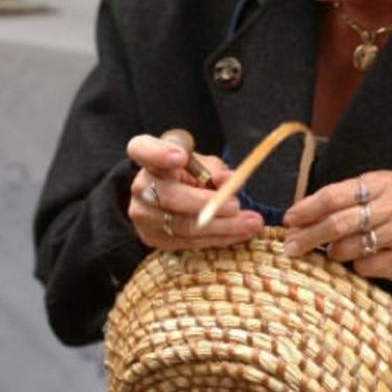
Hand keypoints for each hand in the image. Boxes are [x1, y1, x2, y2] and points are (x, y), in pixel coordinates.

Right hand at [127, 134, 263, 249]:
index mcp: (147, 157)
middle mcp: (140, 186)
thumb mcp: (202, 163)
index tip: (181, 156)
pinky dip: (218, 238)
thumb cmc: (189, 173)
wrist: (170, 196)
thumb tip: (228, 181)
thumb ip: (214, 169)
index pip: (142, 150)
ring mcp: (144, 215)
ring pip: (183, 225)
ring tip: (251, 222)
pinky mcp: (153, 238)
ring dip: (222, 226)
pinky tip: (240, 233)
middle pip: (169, 196)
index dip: (159, 153)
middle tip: (235, 205)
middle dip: (206, 203)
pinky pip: (189, 242)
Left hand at [283, 170, 391, 286]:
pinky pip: (365, 267)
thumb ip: (343, 201)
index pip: (334, 195)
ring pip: (348, 247)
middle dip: (308, 236)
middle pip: (337, 223)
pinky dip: (357, 266)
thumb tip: (298, 217)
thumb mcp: (378, 196)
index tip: (289, 220)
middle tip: (290, 247)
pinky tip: (363, 262)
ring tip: (333, 253)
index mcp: (382, 182)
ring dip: (333, 253)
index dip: (307, 209)